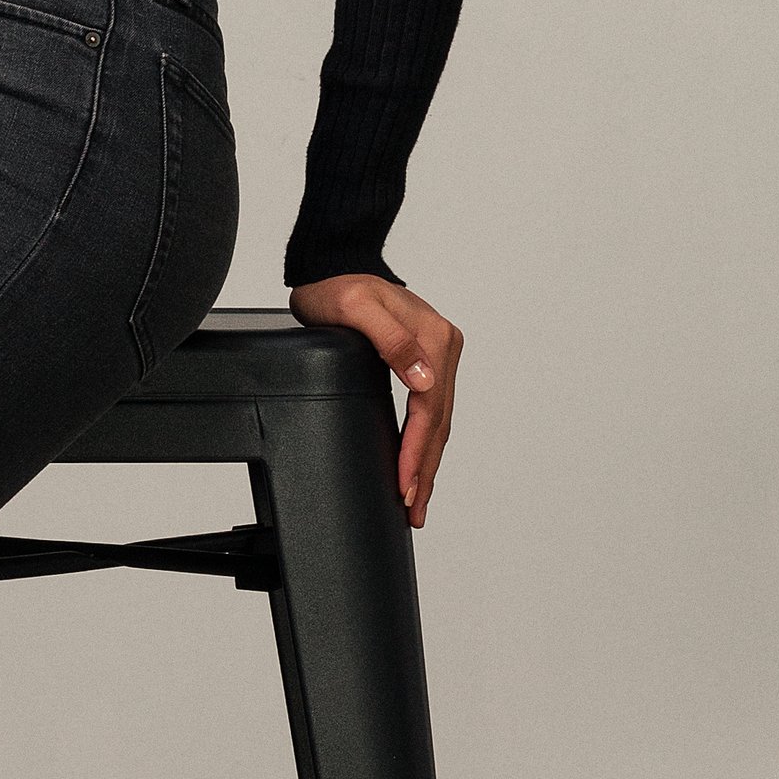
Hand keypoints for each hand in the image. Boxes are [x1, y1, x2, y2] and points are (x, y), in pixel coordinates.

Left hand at [286, 270, 461, 528]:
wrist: (336, 268)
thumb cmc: (340, 287)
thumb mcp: (358, 307)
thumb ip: (393, 340)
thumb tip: (424, 379)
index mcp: (435, 338)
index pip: (429, 408)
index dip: (416, 451)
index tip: (404, 484)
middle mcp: (442, 348)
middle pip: (438, 422)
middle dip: (424, 470)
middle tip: (413, 510)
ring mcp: (437, 356)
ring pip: (437, 422)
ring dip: (428, 464)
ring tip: (417, 501)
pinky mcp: (425, 363)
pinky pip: (429, 412)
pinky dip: (425, 444)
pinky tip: (418, 467)